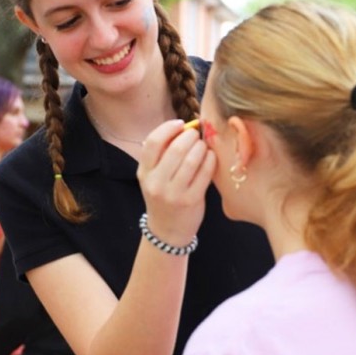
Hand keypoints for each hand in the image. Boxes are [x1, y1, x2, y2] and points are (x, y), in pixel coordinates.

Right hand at [137, 119, 215, 246]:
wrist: (167, 230)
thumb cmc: (164, 197)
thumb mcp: (154, 177)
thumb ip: (163, 154)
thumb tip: (185, 127)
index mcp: (144, 172)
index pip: (153, 142)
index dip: (169, 128)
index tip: (181, 124)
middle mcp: (156, 183)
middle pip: (175, 149)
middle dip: (190, 136)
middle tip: (196, 135)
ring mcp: (173, 193)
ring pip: (191, 160)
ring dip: (201, 147)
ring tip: (203, 146)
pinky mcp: (191, 200)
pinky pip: (204, 173)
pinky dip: (210, 160)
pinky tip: (211, 157)